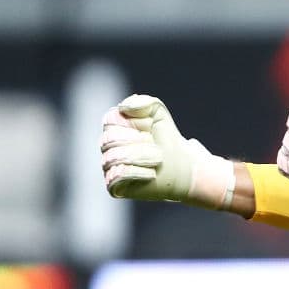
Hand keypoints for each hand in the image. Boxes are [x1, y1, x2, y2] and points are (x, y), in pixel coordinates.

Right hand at [100, 94, 234, 209]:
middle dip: (138, 142)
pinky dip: (136, 173)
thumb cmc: (166, 138)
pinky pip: (115, 177)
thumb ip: (144, 102)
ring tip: (158, 159)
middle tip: (158, 148)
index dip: (132, 123)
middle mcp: (107, 146)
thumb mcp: (159, 113)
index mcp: (114, 127)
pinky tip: (151, 173)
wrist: (181, 165)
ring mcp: (108, 166)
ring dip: (141, 157)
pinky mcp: (113, 186)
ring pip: (113, 158)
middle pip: (110, 139)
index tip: (150, 128)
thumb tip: (123, 107)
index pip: (109, 119)